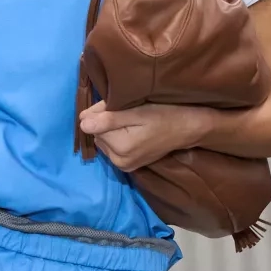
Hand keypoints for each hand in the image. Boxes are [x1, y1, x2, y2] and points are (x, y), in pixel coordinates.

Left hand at [77, 100, 205, 171]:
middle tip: (129, 111)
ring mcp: (125, 166)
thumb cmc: (165, 114)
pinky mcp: (129, 165)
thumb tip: (81, 123)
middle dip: (107, 122)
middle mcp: (120, 162)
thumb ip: (108, 118)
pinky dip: (118, 137)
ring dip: (113, 129)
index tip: (120, 104)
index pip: (93, 126)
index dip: (103, 112)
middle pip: (98, 135)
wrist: (188, 127)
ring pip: (104, 141)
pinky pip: (113, 148)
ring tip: (133, 121)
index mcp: (120, 149)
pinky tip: (134, 130)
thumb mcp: (136, 111)